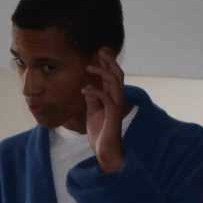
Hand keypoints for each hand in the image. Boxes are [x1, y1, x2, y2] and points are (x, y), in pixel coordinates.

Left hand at [81, 48, 126, 173]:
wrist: (105, 151)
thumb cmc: (100, 133)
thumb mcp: (93, 112)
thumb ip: (92, 100)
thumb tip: (88, 87)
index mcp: (112, 98)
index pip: (112, 77)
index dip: (108, 64)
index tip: (100, 52)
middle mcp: (117, 99)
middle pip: (118, 75)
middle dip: (109, 62)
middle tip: (100, 51)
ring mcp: (117, 106)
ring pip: (115, 82)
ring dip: (102, 73)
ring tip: (88, 67)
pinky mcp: (113, 114)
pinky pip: (106, 97)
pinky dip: (95, 91)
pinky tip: (85, 90)